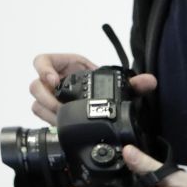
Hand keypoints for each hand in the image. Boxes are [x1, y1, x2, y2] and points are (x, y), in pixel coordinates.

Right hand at [30, 54, 155, 124]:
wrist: (104, 102)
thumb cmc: (104, 86)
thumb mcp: (118, 83)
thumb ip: (133, 83)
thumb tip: (150, 82)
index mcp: (66, 66)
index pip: (41, 61)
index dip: (43, 69)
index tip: (53, 80)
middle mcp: (55, 80)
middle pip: (36, 86)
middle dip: (46, 98)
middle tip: (60, 108)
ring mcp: (51, 97)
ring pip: (37, 103)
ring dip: (48, 112)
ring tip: (62, 119)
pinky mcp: (53, 112)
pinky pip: (42, 116)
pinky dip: (50, 121)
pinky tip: (62, 126)